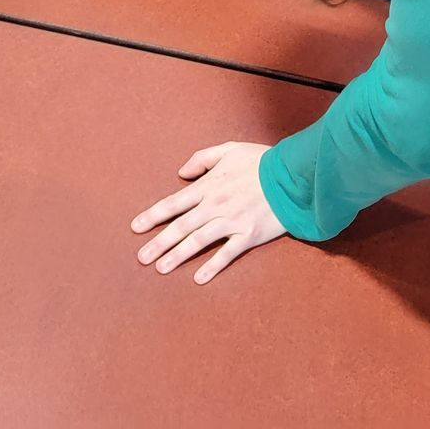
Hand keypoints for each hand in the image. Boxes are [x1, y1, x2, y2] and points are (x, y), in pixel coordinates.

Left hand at [131, 142, 284, 284]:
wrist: (293, 175)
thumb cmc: (261, 162)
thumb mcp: (229, 150)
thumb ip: (202, 159)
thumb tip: (181, 173)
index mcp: (209, 186)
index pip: (174, 203)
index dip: (153, 216)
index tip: (136, 228)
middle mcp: (216, 205)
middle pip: (181, 226)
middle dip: (159, 243)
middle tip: (142, 258)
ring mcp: (232, 221)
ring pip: (198, 241)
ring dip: (178, 256)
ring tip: (161, 268)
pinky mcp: (249, 235)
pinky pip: (227, 254)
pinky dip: (212, 266)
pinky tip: (199, 279)